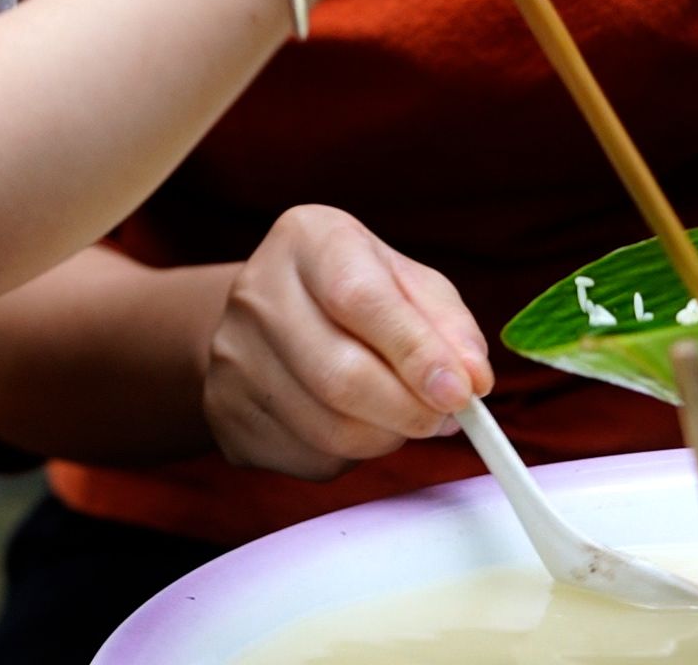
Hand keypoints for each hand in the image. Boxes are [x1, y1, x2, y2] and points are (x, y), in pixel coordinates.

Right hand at [205, 205, 493, 478]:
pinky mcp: (225, 412)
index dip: (416, 352)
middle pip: (340, 375)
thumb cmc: (353, 293)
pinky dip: (350, 456)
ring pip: (328, 428)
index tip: (461, 392)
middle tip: (446, 418)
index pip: (360, 299)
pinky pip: (308, 457)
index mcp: (308, 240)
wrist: (267, 316)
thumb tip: (473, 380)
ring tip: (403, 417)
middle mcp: (257, 292)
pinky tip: (356, 425)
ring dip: (386, 437)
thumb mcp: (406, 282)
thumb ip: (446, 324)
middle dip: (409, 410)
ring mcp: (231, 356)